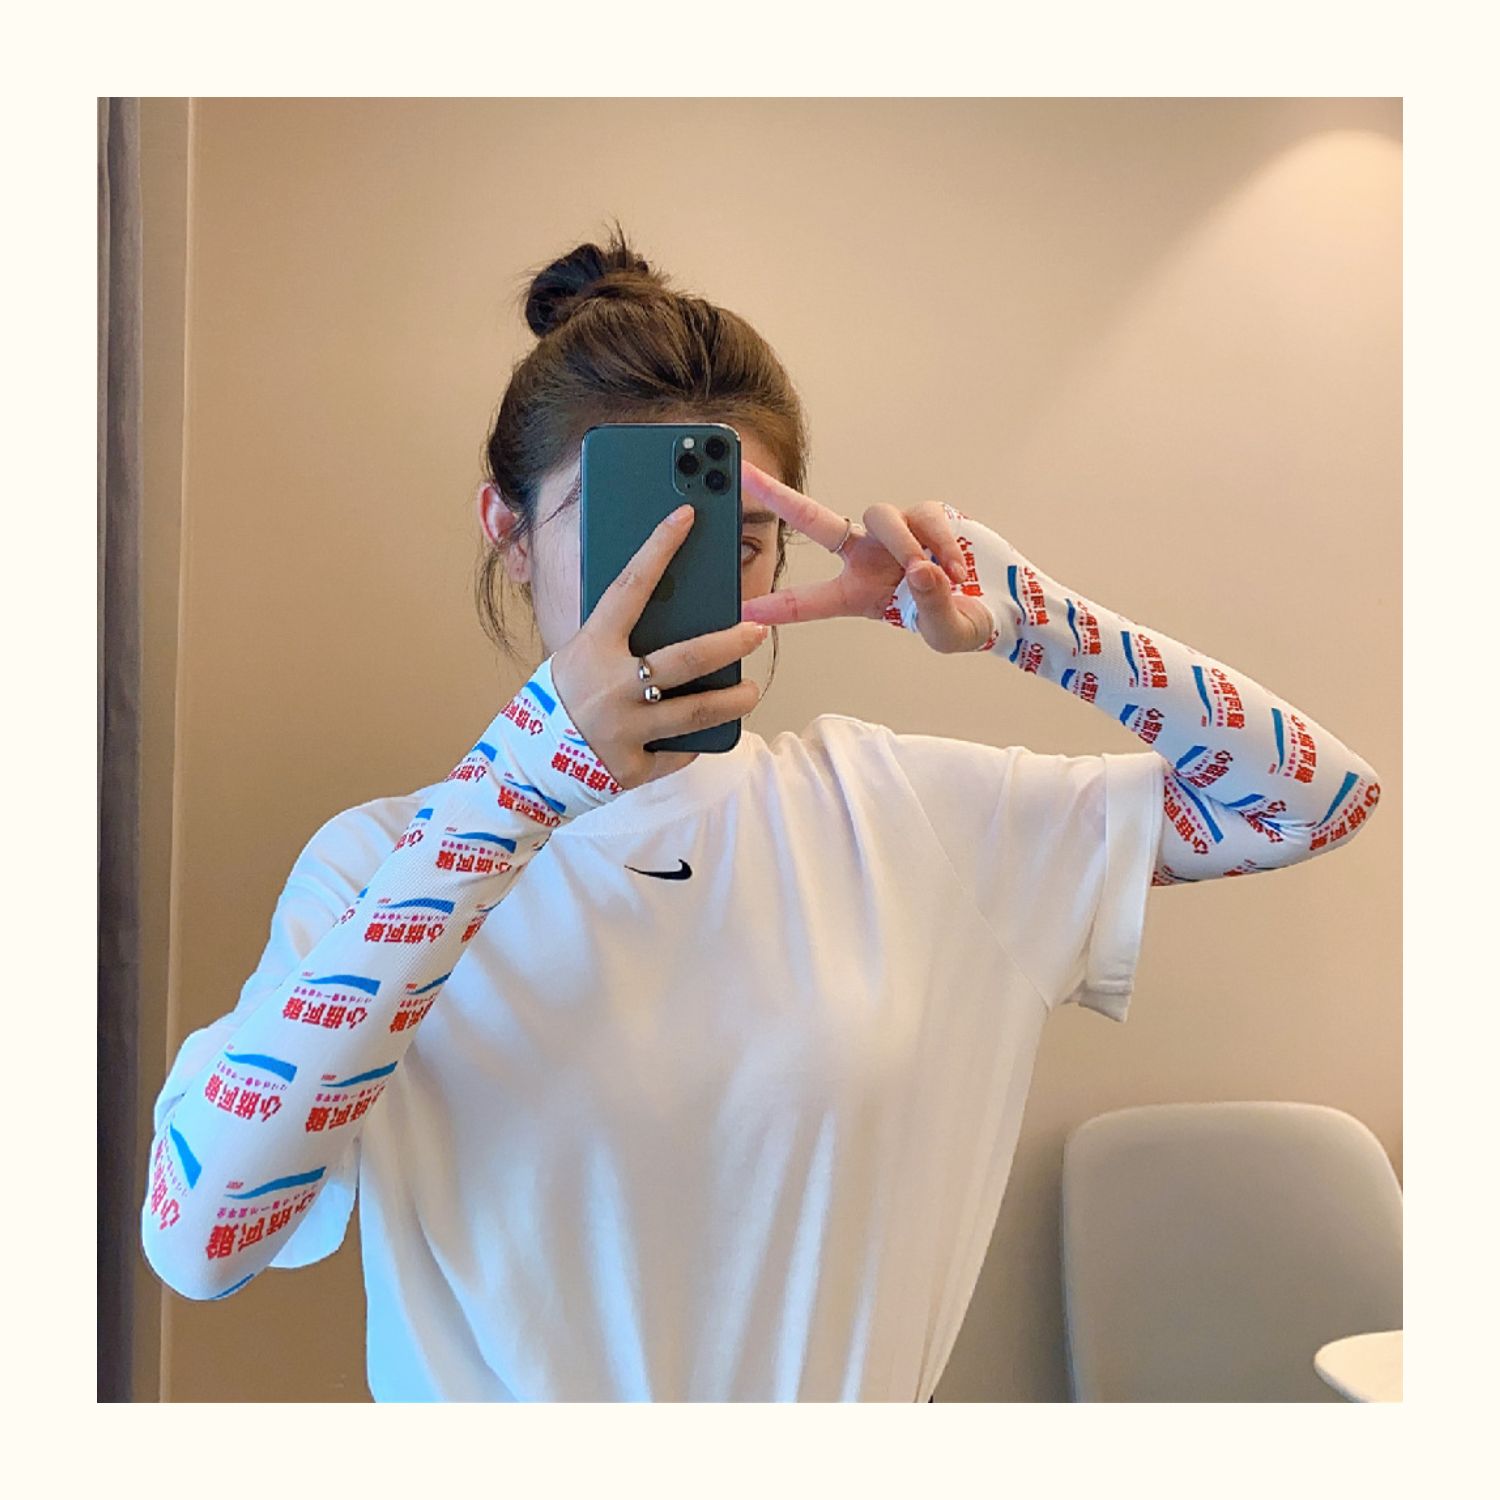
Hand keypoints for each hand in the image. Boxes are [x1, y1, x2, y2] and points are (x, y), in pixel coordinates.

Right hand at [550, 505, 767, 789]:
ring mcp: (624, 729)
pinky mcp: (632, 767)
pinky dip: (693, 744)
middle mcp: (612, 686)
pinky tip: (710, 733)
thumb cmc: (558, 699)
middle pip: (687, 657)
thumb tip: (661, 602)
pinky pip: (677, 753)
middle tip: (757, 630)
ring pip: (697, 712)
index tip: (686, 515)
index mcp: (593, 648)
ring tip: (751, 690)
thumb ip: (614, 637)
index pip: (630, 586)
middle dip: (730, 642)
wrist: (526, 764)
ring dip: (733, 700)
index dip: (658, 546)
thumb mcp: (576, 656)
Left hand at [737, 460, 994, 653]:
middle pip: (815, 521)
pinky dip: (941, 543)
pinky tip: (958, 569)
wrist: (1004, 604)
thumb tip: (920, 571)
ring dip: (904, 544)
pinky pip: (925, 517)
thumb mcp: (947, 633)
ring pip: (880, 517)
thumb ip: (933, 607)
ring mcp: (896, 532)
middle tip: (744, 472)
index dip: (776, 607)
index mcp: (857, 594)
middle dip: (777, 495)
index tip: (740, 611)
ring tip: (934, 576)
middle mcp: (867, 557)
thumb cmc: (962, 623)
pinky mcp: (927, 515)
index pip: (809, 602)